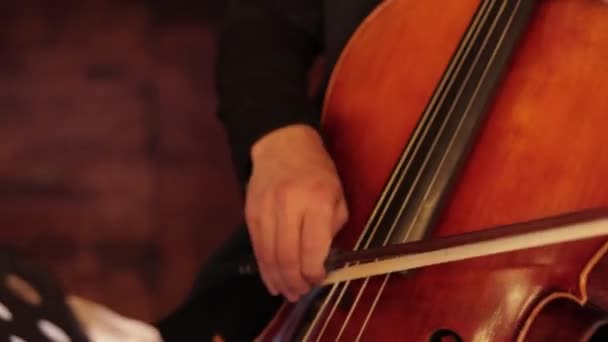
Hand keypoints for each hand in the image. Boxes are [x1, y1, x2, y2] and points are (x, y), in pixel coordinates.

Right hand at [245, 124, 348, 301]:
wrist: (283, 144)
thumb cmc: (317, 172)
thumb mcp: (337, 195)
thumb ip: (332, 228)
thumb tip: (322, 261)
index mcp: (317, 200)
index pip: (313, 247)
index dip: (315, 271)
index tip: (318, 280)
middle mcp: (289, 205)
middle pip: (288, 256)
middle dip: (295, 281)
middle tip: (300, 293)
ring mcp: (266, 209)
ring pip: (269, 255)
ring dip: (278, 279)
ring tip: (287, 292)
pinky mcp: (250, 212)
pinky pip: (257, 247)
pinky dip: (264, 267)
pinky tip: (271, 279)